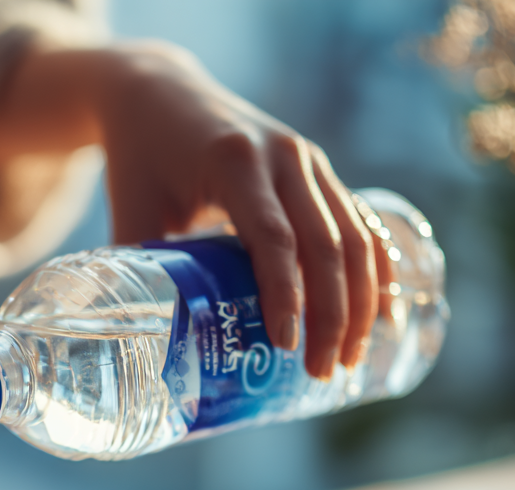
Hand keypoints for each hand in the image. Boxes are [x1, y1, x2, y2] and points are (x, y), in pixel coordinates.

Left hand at [0, 43, 383, 379]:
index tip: (287, 345)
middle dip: (332, 314)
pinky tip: (382, 316)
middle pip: (324, 244)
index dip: (285, 294)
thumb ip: (137, 273)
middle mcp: (282, 155)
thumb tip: (140, 347)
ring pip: (354, 236)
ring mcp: (308, 160)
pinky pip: (361, 223)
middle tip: (322, 370)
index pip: (273, 238)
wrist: (160, 93)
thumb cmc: (139, 160)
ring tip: (348, 359)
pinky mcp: (320, 171)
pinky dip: (377, 270)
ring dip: (362, 301)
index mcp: (232, 161)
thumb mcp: (132, 211)